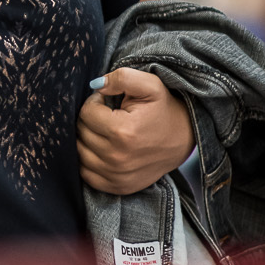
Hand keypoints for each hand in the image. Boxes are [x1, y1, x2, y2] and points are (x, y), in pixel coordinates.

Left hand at [78, 68, 195, 195]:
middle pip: (81, 132)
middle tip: (109, 116)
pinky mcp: (118, 187)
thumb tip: (95, 85)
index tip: (108, 101)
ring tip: (107, 131)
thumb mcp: (150, 85)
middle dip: (91, 119)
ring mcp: (116, 176)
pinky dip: (89, 160)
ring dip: (88, 138)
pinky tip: (103, 148)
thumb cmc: (164, 109)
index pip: (86, 113)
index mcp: (122, 132)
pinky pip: (86, 173)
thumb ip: (122, 77)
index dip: (95, 102)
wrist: (184, 139)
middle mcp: (117, 158)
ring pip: (80, 152)